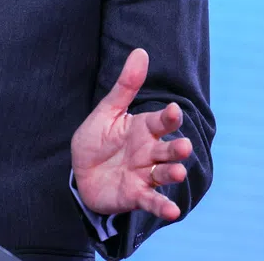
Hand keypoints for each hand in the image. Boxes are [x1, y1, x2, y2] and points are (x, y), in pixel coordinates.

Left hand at [71, 48, 192, 220]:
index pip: (162, 122)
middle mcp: (149, 152)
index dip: (169, 117)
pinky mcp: (136, 195)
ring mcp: (144, 174)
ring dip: (173, 173)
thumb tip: (140, 51)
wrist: (79, 174)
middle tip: (184, 146)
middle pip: (168, 149)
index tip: (174, 110)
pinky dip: (163, 206)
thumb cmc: (97, 140)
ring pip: (163, 173)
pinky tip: (173, 212)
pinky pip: (152, 201)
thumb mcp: (107, 112)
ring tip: (178, 172)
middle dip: (177, 149)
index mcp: (144, 129)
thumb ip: (125, 86)